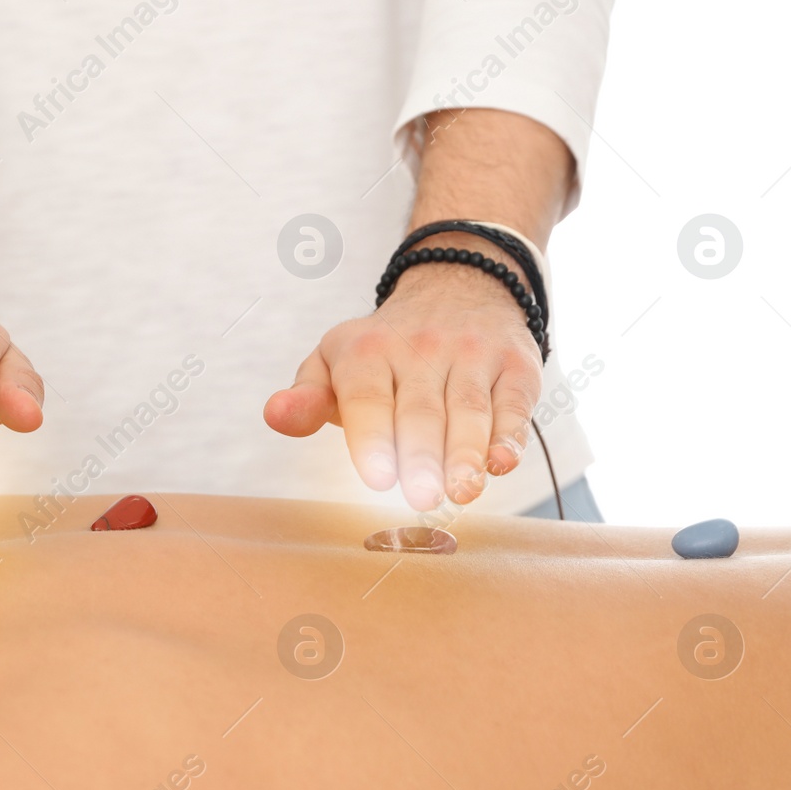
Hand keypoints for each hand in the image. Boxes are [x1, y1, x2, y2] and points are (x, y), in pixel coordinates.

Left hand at [264, 256, 542, 510]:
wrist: (457, 289)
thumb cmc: (384, 352)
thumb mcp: (334, 362)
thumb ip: (306, 397)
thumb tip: (275, 415)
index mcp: (367, 351)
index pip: (367, 399)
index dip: (372, 438)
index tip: (377, 478)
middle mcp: (421, 349)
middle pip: (420, 412)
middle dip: (421, 458)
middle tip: (421, 500)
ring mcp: (471, 355)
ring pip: (467, 410)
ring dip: (465, 455)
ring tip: (461, 494)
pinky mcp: (515, 365)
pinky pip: (512, 403)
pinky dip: (509, 434)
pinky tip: (501, 463)